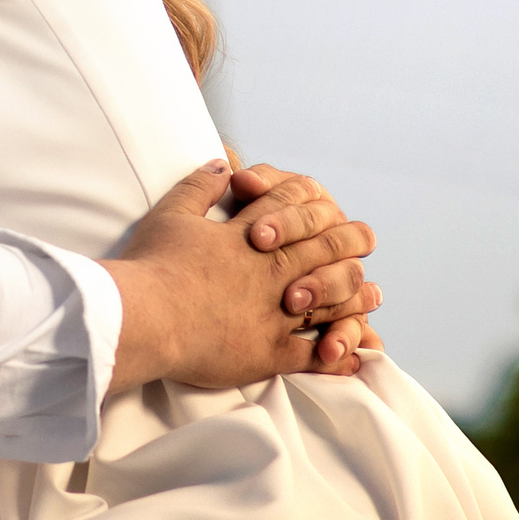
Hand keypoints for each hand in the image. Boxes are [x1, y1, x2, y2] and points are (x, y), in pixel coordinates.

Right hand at [100, 160, 379, 390]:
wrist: (145, 316)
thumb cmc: (153, 265)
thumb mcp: (173, 213)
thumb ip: (200, 186)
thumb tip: (222, 163)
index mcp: (250, 236)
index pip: (293, 209)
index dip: (315, 204)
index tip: (331, 205)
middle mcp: (271, 271)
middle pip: (324, 250)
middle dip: (349, 242)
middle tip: (368, 240)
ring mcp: (274, 312)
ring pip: (329, 300)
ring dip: (353, 296)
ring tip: (373, 295)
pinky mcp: (267, 352)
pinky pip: (311, 355)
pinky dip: (334, 356)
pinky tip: (350, 356)